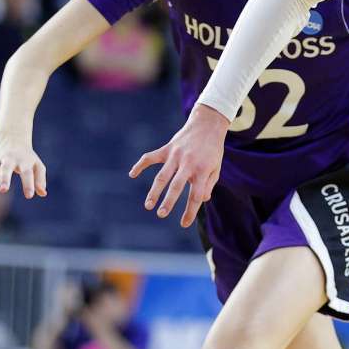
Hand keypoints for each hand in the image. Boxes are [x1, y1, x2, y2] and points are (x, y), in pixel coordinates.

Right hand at [0, 142, 47, 197]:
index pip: (27, 173)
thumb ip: (39, 179)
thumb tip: (43, 194)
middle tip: (4, 190)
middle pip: (7, 168)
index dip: (29, 184)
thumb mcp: (37, 166)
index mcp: (24, 162)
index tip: (29, 196)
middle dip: (5, 178)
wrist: (13, 138)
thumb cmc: (27, 157)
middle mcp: (10, 159)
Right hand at [129, 105, 228, 227]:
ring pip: (162, 175)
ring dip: (154, 191)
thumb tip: (201, 199)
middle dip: (168, 201)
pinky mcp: (167, 148)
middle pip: (177, 186)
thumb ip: (208, 184)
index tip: (183, 224)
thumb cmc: (213, 150)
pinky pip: (151, 157)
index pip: (196, 195)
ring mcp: (176, 155)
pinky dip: (140, 165)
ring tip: (148, 205)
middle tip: (161, 214)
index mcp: (202, 170)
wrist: (207, 124)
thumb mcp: (216, 167)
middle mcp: (188, 163)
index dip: (190, 211)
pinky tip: (132, 174)